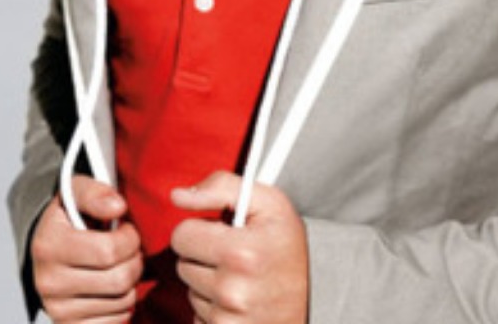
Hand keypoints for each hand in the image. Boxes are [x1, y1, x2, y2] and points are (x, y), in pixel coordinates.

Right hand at [30, 175, 143, 322]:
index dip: (129, 238)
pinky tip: (113, 288)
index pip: (109, 251)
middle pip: (119, 280)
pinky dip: (123, 306)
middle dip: (135, 260)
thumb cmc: (69, 218)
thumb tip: (118, 207)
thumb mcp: (76, 192)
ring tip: (121, 265)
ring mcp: (57, 310)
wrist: (48, 250)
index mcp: (48, 246)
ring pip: (122, 302)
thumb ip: (96, 192)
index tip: (125, 229)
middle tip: (130, 249)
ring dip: (132, 283)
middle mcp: (48, 282)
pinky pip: (115, 323)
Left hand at [170, 172, 308, 323]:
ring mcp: (230, 320)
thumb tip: (177, 196)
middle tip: (234, 256)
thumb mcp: (268, 202)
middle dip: (203, 258)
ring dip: (209, 285)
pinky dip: (213, 310)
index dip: (199, 230)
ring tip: (241, 280)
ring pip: (190, 293)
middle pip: (183, 265)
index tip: (220, 233)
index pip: (181, 236)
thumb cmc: (289, 245)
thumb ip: (221, 187)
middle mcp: (233, 290)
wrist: (320, 294)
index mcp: (240, 252)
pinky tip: (239, 303)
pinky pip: (198, 318)